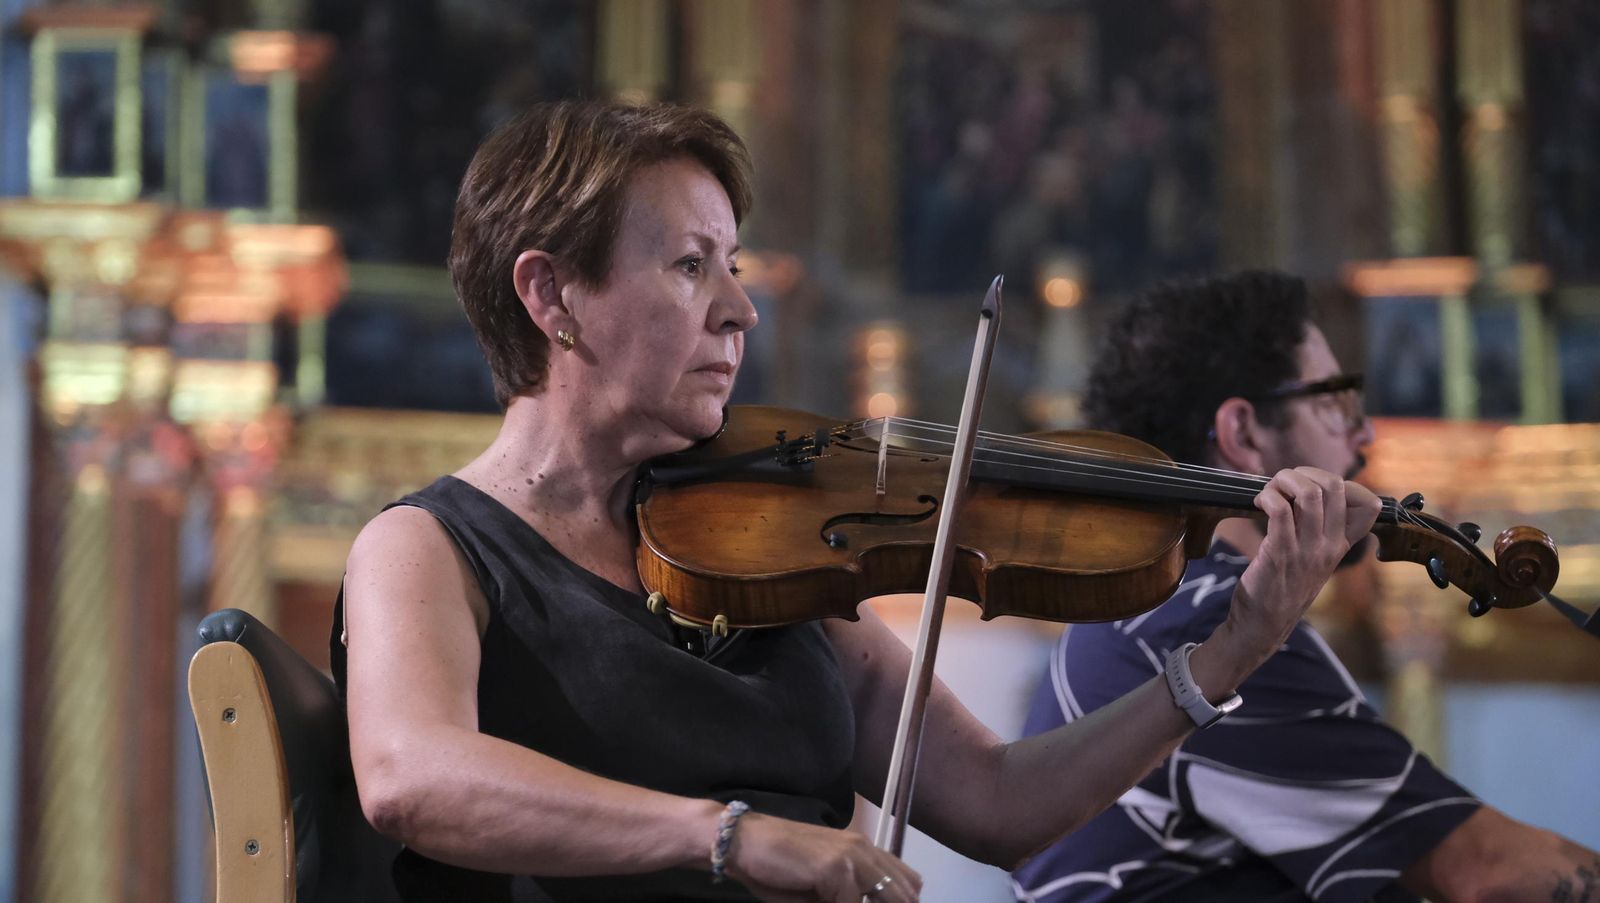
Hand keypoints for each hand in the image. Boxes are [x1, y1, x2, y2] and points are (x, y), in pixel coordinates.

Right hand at [726, 812, 921, 901]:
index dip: (903, 902)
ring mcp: (852, 856)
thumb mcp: (823, 889)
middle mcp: (865, 849)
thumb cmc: (779, 868)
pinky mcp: (836, 867)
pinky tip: (814, 902)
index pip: (909, 883)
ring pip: (885, 900)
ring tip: (826, 902)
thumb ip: (850, 898)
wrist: (745, 844)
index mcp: (865, 851)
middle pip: (904, 895)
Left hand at [1221, 467, 1380, 669]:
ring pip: (1309, 494)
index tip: (1314, 486)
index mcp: (1341, 545)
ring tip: (1269, 491)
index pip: (1368, 505)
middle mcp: (1330, 546)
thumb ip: (1319, 532)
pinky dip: (1268, 497)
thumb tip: (1312, 494)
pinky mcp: (1280, 553)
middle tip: (1283, 484)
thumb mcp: (1314, 561)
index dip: (1343, 482)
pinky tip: (1258, 502)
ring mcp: (1307, 550)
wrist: (1263, 626)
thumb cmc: (1283, 588)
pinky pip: (1280, 511)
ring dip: (1284, 480)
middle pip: (1335, 486)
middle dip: (1304, 473)